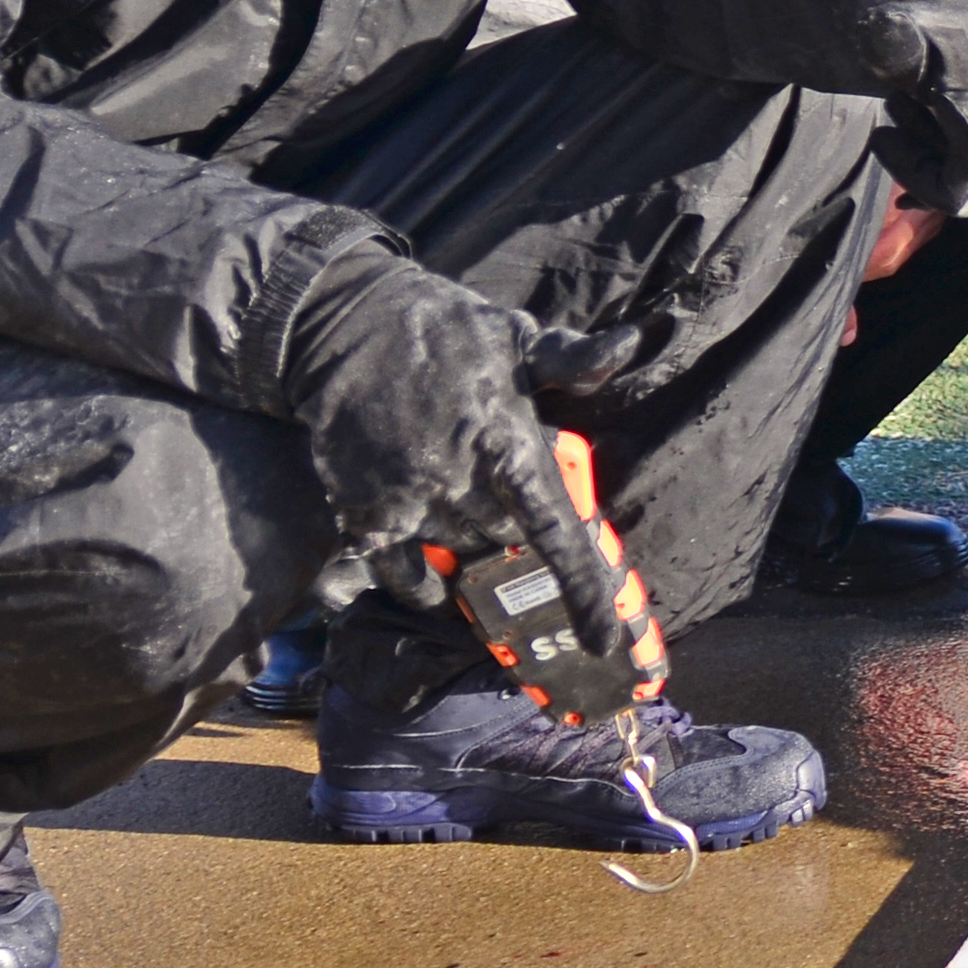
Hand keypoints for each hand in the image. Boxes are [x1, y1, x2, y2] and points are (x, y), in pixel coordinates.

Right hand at [275, 253, 644, 644]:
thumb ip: (571, 358)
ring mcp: (409, 502)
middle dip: (521, 536)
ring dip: (473, 548)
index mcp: (506, 443)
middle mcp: (459, 482)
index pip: (556, 533)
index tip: (607, 643)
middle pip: (510, 545)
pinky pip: (401, 572)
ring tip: (467, 508)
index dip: (584, 594)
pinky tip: (434, 575)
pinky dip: (422, 582)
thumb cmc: (442, 330)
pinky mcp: (364, 512)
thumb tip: (626, 348)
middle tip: (509, 504)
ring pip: (460, 557)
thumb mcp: (515, 335)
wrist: (341, 324)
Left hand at [858, 0, 967, 270]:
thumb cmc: (942, 31)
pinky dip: (944, 165)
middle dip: (914, 163)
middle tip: (892, 112)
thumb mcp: (908, 29)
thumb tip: (878, 30)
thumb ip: (892, 43)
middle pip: (956, 190)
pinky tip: (923, 143)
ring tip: (918, 104)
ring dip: (931, 155)